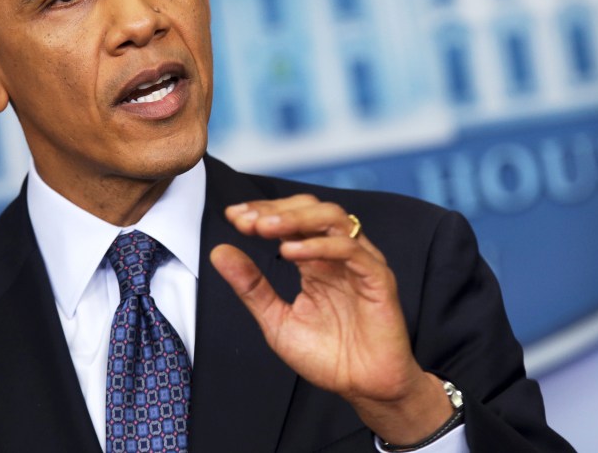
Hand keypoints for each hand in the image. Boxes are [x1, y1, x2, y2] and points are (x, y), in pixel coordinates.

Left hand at [210, 194, 451, 444]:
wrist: (364, 388)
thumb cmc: (327, 356)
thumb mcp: (276, 320)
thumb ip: (251, 286)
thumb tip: (219, 252)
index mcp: (316, 259)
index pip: (290, 220)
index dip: (262, 212)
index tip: (233, 217)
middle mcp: (338, 254)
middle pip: (311, 209)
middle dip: (274, 210)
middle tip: (244, 220)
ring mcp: (360, 263)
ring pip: (333, 219)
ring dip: (295, 218)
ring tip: (264, 227)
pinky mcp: (378, 279)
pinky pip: (351, 251)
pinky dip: (319, 246)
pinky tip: (289, 253)